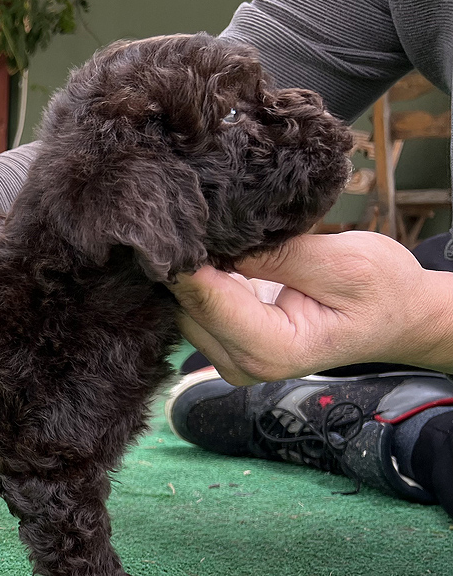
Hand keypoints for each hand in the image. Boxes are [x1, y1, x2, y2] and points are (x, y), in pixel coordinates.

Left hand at [167, 231, 452, 384]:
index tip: (176, 219)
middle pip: (186, 308)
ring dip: (194, 269)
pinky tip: (219, 249)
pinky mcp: (227, 342)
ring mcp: (231, 357)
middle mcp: (243, 364)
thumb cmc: (380, 290)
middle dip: (188, 262)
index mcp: (273, 351)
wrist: (398, 316)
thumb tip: (216, 241)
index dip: (186, 260)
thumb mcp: (341, 263)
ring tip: (212, 228)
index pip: (206, 302)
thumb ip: (276, 257)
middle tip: (195, 211)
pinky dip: (203, 277)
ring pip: (184, 307)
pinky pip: (197, 306)